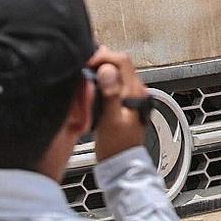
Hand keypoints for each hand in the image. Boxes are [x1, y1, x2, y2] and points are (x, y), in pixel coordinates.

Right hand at [88, 46, 148, 160]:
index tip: (87, 62)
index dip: (104, 56)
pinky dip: (103, 79)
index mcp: (136, 92)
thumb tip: (107, 71)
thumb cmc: (117, 147)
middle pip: (121, 63)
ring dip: (102, 69)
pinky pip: (115, 82)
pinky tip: (92, 83)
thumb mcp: (111, 120)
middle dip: (102, 60)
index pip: (122, 61)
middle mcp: (137, 91)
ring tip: (85, 72)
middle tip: (83, 64)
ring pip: (117, 72)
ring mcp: (132, 96)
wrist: (122, 164)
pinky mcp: (125, 101)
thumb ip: (111, 94)